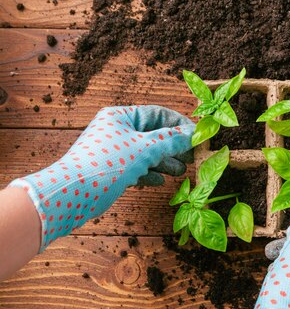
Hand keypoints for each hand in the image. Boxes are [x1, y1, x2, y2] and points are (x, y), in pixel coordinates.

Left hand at [10, 105, 193, 250]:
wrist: (71, 194)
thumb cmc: (107, 164)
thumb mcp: (145, 149)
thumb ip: (171, 141)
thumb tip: (193, 134)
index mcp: (121, 117)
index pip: (158, 114)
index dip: (179, 125)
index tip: (197, 136)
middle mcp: (116, 130)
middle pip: (153, 134)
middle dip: (174, 146)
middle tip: (192, 156)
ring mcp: (113, 151)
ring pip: (146, 153)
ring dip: (164, 162)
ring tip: (180, 171)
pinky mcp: (111, 171)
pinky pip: (136, 168)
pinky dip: (149, 174)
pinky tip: (160, 181)